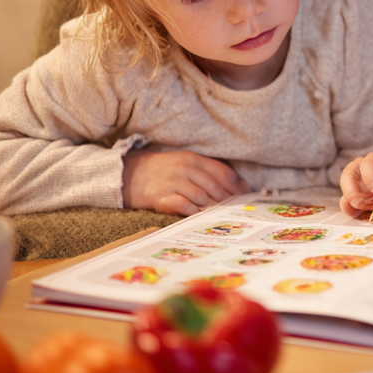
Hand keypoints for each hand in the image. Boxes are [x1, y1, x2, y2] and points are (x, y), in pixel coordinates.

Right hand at [122, 150, 249, 215]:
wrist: (127, 174)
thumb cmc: (162, 169)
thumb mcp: (184, 162)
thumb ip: (208, 171)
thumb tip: (237, 185)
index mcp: (193, 158)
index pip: (222, 172)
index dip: (237, 185)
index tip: (246, 195)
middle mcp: (184, 169)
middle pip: (215, 187)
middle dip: (226, 199)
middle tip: (232, 208)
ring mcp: (172, 183)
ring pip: (202, 198)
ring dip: (210, 206)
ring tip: (213, 211)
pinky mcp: (160, 198)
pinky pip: (184, 206)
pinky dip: (193, 211)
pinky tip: (196, 213)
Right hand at [339, 151, 372, 216]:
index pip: (368, 162)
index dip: (369, 175)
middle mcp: (362, 171)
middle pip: (348, 174)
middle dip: (352, 189)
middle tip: (362, 203)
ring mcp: (356, 185)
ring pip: (345, 191)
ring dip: (352, 203)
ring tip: (364, 211)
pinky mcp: (355, 199)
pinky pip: (347, 205)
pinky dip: (352, 212)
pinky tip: (360, 217)